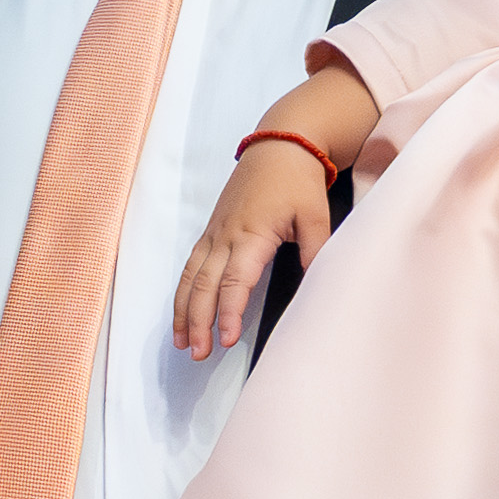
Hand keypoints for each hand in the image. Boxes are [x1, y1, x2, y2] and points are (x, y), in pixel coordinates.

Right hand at [172, 146, 336, 358]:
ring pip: (190, 278)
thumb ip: (316, 251)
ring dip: (183, 311)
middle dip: (198, 322)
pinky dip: (182, 292)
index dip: (229, 312)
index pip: (235, 281)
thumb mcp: (316, 214)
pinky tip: (181, 312)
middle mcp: (226, 236)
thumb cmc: (297, 179)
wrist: (279, 144)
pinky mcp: (211, 231)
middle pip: (204, 285)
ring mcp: (214, 234)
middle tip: (199, 353)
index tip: (227, 340)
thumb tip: (317, 286)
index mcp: (251, 234)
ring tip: (182, 342)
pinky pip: (190, 266)